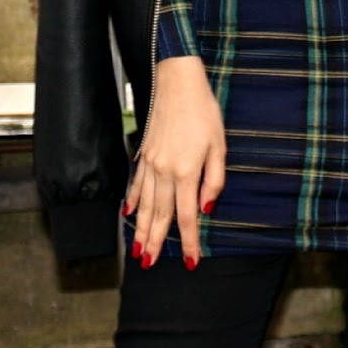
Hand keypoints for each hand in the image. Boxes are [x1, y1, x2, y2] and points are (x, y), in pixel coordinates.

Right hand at [125, 56, 225, 269]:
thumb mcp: (220, 146)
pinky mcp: (144, 153)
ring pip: (144, 204)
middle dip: (155, 242)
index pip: (186, 217)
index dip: (189, 242)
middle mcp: (164, 172)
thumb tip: (207, 208)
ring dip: (141, 229)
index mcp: (185, 172)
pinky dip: (131, 201)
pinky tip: (128, 214)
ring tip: (137, 250)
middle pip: (160, 216)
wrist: (177, 83)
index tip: (191, 262)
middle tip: (149, 265)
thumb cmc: (204, 112)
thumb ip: (214, 180)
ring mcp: (150, 163)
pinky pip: (135, 183)